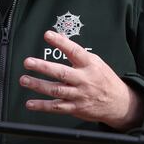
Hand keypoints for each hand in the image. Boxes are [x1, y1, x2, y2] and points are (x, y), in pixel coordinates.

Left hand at [20, 30, 143, 130]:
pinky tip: (30, 103)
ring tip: (24, 80)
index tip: (48, 35)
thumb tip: (61, 36)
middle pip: (61, 72)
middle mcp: (83, 79)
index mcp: (89, 65)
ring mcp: (79, 95)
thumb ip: (77, 52)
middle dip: (43, 67)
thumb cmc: (105, 79)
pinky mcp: (75, 108)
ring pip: (56, 90)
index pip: (74, 51)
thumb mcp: (96, 62)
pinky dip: (42, 106)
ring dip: (38, 85)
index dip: (61, 42)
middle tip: (28, 62)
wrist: (119, 103)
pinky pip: (56, 107)